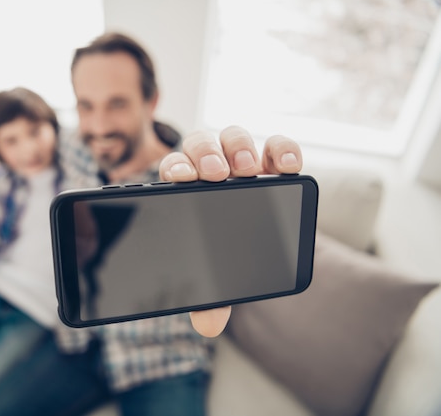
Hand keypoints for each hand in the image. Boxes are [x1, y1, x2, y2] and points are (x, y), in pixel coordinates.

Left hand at [159, 126, 302, 336]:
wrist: (261, 243)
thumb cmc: (227, 254)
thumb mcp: (217, 275)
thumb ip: (209, 295)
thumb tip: (208, 325)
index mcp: (186, 190)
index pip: (175, 168)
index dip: (177, 168)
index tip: (182, 178)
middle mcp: (211, 169)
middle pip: (200, 144)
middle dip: (206, 154)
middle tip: (216, 175)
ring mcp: (242, 162)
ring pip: (233, 137)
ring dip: (239, 147)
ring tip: (248, 169)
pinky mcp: (275, 163)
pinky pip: (277, 146)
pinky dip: (282, 149)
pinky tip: (287, 166)